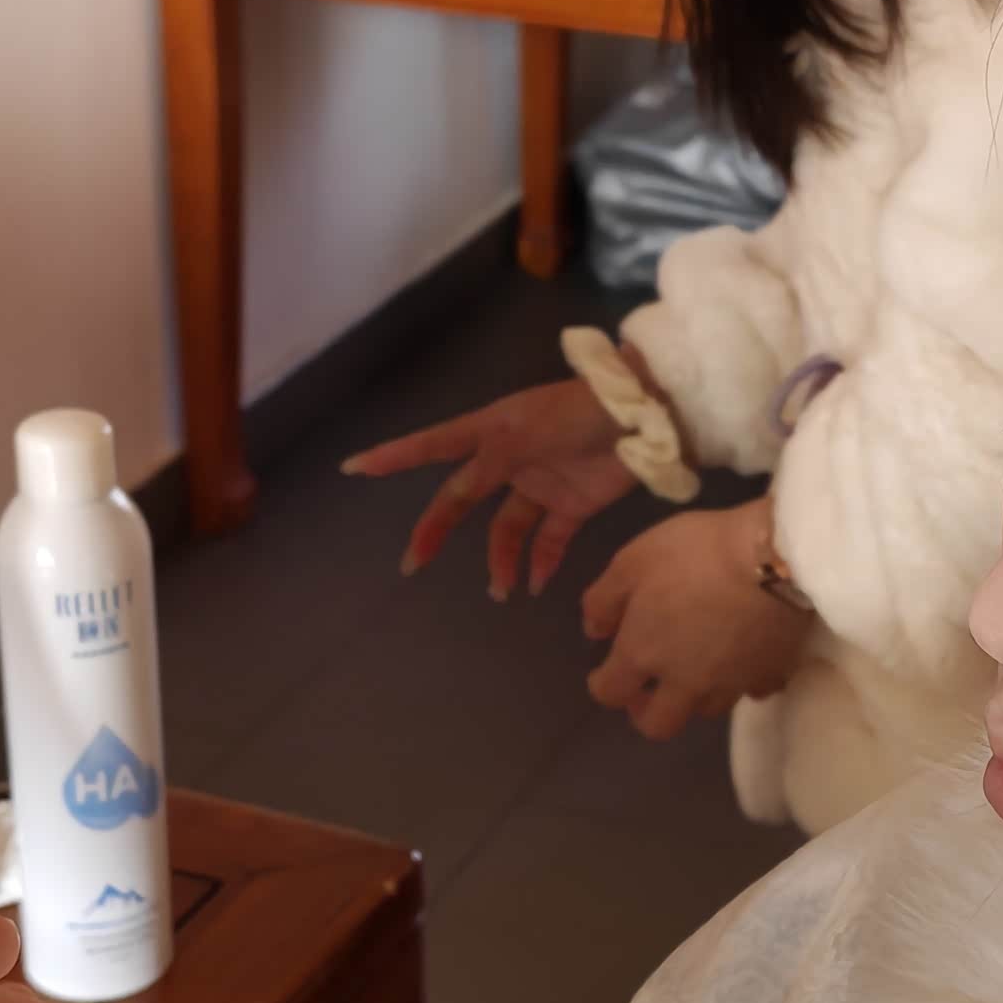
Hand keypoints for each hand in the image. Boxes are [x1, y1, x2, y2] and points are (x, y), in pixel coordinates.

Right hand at [345, 375, 640, 597]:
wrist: (647, 415)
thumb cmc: (580, 412)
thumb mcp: (526, 432)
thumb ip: (489, 462)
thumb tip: (458, 490)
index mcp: (491, 431)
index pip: (432, 446)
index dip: (394, 457)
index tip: (355, 468)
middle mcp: (508, 459)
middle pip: (461, 499)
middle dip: (436, 529)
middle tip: (415, 562)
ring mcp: (540, 483)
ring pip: (504, 529)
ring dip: (499, 559)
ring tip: (500, 589)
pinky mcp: (573, 504)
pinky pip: (548, 540)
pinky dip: (542, 563)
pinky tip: (537, 584)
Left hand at [577, 501, 812, 737]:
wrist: (776, 557)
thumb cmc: (696, 551)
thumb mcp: (633, 560)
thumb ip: (604, 600)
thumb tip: (595, 632)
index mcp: (644, 654)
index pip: (610, 693)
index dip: (603, 686)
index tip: (603, 674)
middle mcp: (684, 682)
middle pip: (659, 725)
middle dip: (647, 712)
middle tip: (648, 690)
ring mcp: (730, 683)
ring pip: (705, 711)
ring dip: (693, 697)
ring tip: (696, 670)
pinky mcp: (770, 673)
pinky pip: (751, 691)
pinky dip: (742, 682)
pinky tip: (742, 662)